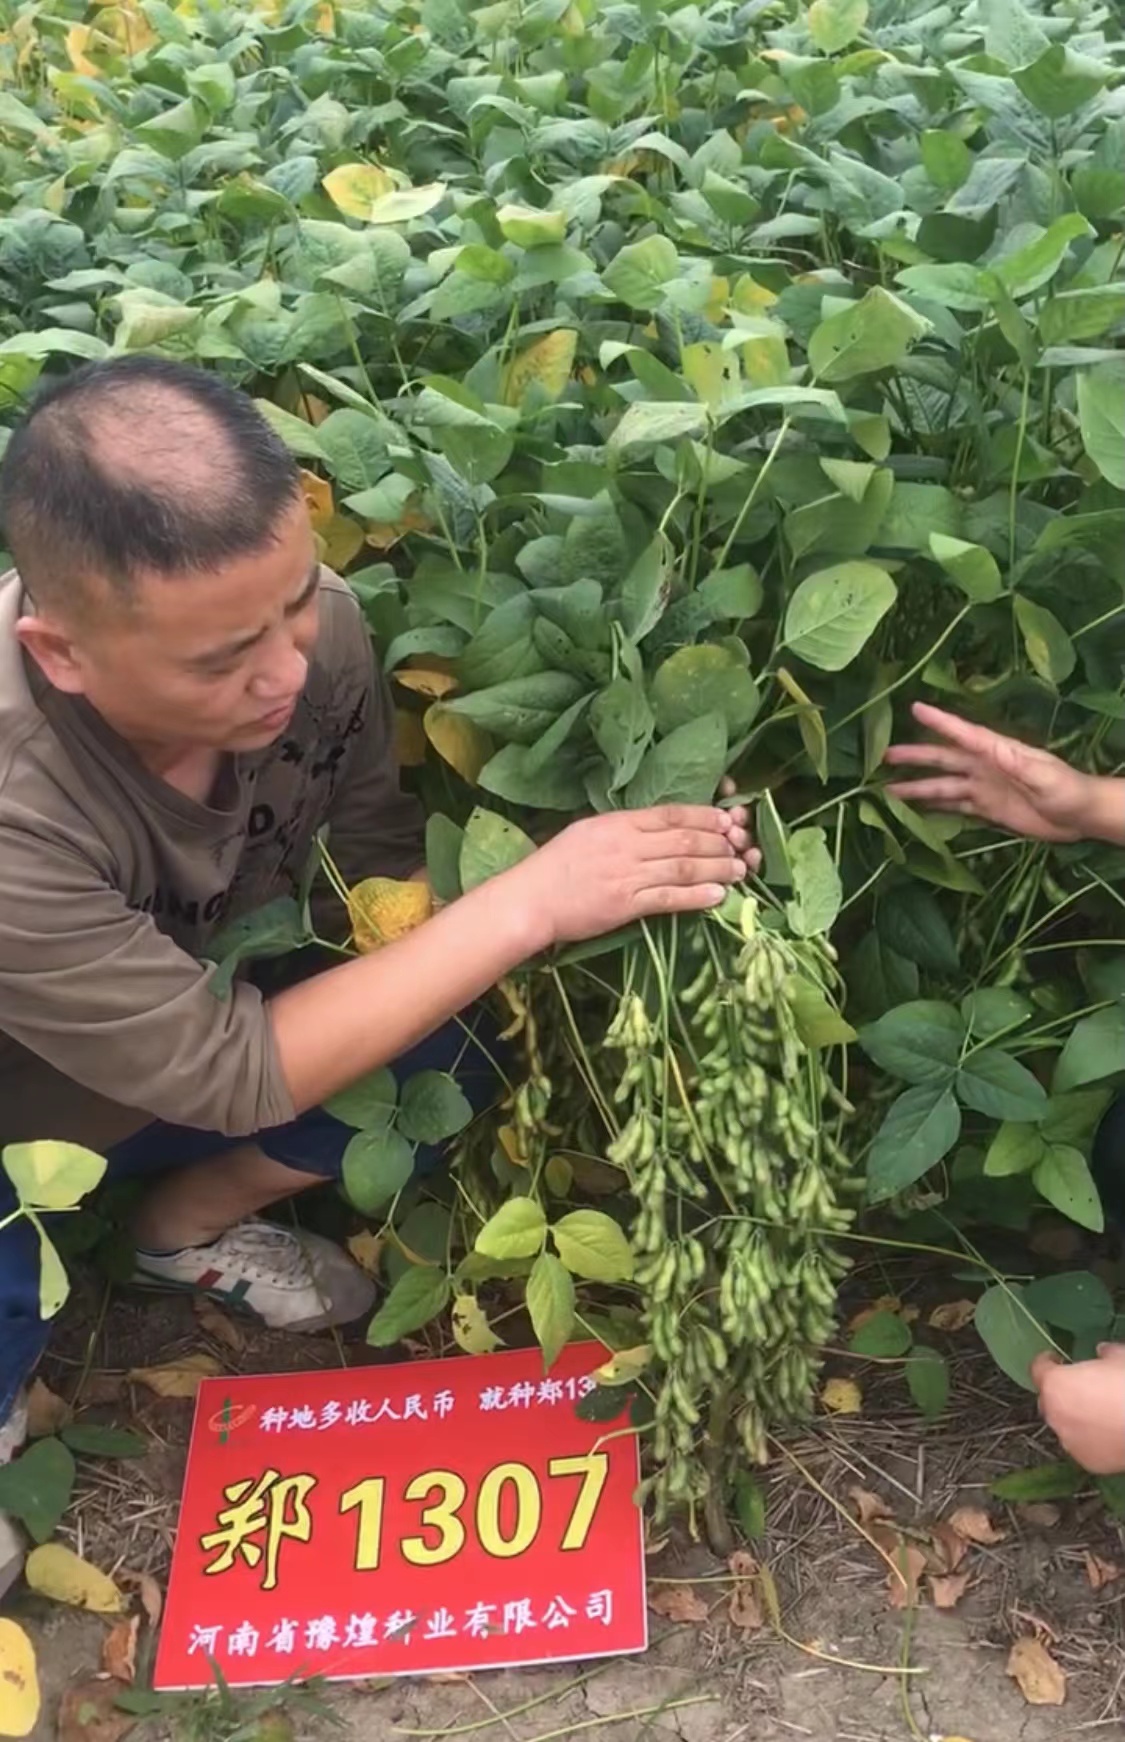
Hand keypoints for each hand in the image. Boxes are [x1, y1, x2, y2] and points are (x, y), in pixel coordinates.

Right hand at [510, 804, 758, 948]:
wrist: (531, 899)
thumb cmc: (554, 865)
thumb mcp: (587, 831)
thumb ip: (621, 827)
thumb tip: (653, 826)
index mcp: (618, 822)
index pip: (671, 814)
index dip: (704, 816)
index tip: (727, 820)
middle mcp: (627, 844)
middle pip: (685, 839)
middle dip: (719, 842)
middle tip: (742, 845)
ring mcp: (628, 875)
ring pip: (684, 867)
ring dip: (717, 868)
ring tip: (739, 870)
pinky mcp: (626, 905)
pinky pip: (670, 898)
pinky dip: (697, 896)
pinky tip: (717, 896)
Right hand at [883, 703, 1104, 841]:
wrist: (1080, 816)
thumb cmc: (1068, 789)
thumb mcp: (1045, 775)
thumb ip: (1020, 764)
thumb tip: (994, 750)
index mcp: (998, 752)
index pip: (964, 734)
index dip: (940, 722)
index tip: (915, 708)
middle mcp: (985, 767)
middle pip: (944, 759)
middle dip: (915, 756)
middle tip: (884, 754)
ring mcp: (984, 788)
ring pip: (943, 785)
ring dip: (917, 786)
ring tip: (887, 790)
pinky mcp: (987, 809)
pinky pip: (954, 806)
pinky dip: (933, 807)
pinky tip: (914, 809)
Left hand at [1030, 1346, 1124, 1474]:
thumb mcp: (1121, 1358)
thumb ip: (1106, 1353)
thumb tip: (1103, 1352)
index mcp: (1056, 1385)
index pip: (1038, 1369)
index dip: (1047, 1362)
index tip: (1056, 1359)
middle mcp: (1055, 1414)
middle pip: (1048, 1399)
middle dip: (1059, 1393)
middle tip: (1080, 1387)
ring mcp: (1069, 1441)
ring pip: (1064, 1425)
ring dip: (1073, 1418)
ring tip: (1098, 1413)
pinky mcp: (1087, 1461)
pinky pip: (1082, 1445)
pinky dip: (1090, 1439)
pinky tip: (1109, 1433)